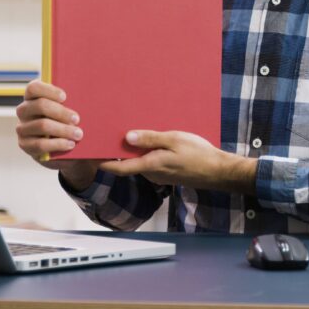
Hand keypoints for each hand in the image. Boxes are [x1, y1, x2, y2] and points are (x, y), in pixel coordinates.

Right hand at [15, 79, 98, 190]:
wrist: (64, 150)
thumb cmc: (69, 123)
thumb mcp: (70, 109)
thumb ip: (73, 101)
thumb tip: (92, 93)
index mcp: (33, 97)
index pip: (33, 88)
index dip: (49, 90)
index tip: (65, 97)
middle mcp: (24, 111)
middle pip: (39, 105)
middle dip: (61, 112)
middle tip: (77, 119)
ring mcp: (22, 128)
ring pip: (42, 125)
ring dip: (63, 129)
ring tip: (79, 134)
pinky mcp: (25, 145)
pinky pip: (40, 144)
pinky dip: (58, 144)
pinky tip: (70, 144)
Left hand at [100, 131, 256, 194]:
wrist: (218, 171)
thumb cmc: (198, 154)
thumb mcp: (174, 140)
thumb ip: (150, 138)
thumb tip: (126, 137)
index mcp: (151, 165)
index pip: (120, 168)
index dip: (103, 163)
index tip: (90, 155)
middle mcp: (152, 173)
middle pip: (128, 164)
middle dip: (118, 152)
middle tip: (109, 135)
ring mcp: (160, 175)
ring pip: (141, 163)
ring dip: (134, 152)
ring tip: (130, 133)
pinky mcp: (168, 173)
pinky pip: (152, 163)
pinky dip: (147, 153)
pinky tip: (152, 141)